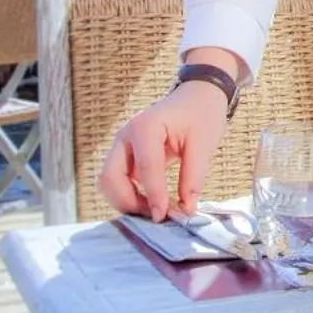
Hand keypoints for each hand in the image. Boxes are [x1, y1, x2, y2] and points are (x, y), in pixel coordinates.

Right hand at [97, 80, 231, 220]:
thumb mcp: (204, 143)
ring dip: (126, 202)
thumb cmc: (202, 114)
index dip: (155, 196)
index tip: (166, 216)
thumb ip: (193, 177)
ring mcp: (122, 146)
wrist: (197, 96)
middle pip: (110, 178)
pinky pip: (117, 181)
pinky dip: (129, 196)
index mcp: (145, 127)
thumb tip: (186, 210)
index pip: (145, 168)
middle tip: (157, 215)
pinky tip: (152, 203)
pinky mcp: (125, 156)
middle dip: (129, 202)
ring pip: (108, 182)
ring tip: (156, 211)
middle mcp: (125, 136)